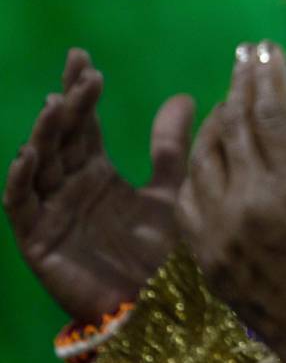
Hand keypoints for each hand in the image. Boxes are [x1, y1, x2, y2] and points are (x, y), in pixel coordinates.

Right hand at [3, 49, 194, 323]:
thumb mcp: (171, 190)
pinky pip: (21, 206)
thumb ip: (171, 147)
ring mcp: (51, 212)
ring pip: (40, 165)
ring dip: (44, 133)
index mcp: (96, 173)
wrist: (157, 303)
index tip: (85, 61)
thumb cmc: (162, 252)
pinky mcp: (39, 240)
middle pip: (61, 138)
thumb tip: (186, 96)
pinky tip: (28, 154)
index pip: (82, 125)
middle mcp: (70, 187)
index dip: (81, 94)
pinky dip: (20, 181)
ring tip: (56, 104)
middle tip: (78, 71)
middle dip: (66, 103)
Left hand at [177, 42, 285, 361]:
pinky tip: (212, 151)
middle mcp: (254, 205)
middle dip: (242, 83)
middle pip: (236, 124)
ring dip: (218, 119)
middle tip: (246, 54)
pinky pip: (191, 197)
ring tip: (233, 98)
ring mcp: (225, 232)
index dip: (269, 75)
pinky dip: (199, 165)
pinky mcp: (209, 257)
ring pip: (207, 156)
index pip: (273, 113)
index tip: (268, 47)